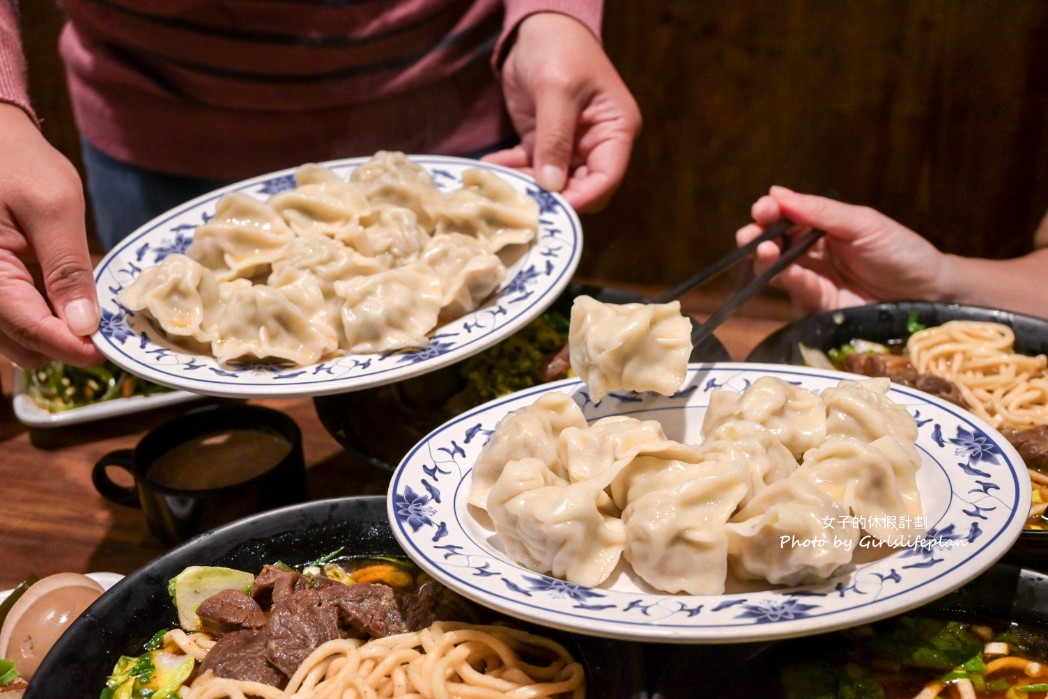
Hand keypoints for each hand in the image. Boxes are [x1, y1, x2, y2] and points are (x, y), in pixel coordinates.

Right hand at [0, 103, 100, 367]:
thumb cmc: (16, 162)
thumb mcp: (54, 206)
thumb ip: (68, 268)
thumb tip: (84, 326)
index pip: (29, 330)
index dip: (72, 347)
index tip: (107, 350)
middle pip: (22, 346)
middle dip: (65, 343)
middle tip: (106, 325)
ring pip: (18, 340)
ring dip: (55, 332)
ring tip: (86, 304)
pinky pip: (15, 319)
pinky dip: (44, 316)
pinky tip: (67, 295)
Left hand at [482, 12, 641, 212]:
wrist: (536, 27)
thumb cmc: (559, 48)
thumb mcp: (557, 90)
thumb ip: (555, 138)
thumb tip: (551, 185)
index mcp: (615, 130)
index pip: (606, 178)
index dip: (582, 198)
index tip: (553, 209)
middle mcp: (596, 144)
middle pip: (581, 188)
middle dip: (551, 197)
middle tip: (520, 200)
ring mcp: (569, 146)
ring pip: (552, 185)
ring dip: (526, 187)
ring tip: (499, 185)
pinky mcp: (543, 144)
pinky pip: (529, 169)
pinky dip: (511, 172)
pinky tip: (490, 170)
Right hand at [736, 186, 949, 314]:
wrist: (930, 294)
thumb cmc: (903, 252)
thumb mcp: (864, 224)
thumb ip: (821, 212)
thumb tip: (777, 192)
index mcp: (823, 227)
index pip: (786, 216)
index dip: (770, 211)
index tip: (763, 208)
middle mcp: (812, 252)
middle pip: (773, 242)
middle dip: (756, 235)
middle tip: (751, 232)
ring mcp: (813, 279)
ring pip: (775, 268)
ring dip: (763, 258)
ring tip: (763, 249)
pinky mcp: (816, 305)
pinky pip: (794, 290)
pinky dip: (784, 279)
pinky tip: (779, 269)